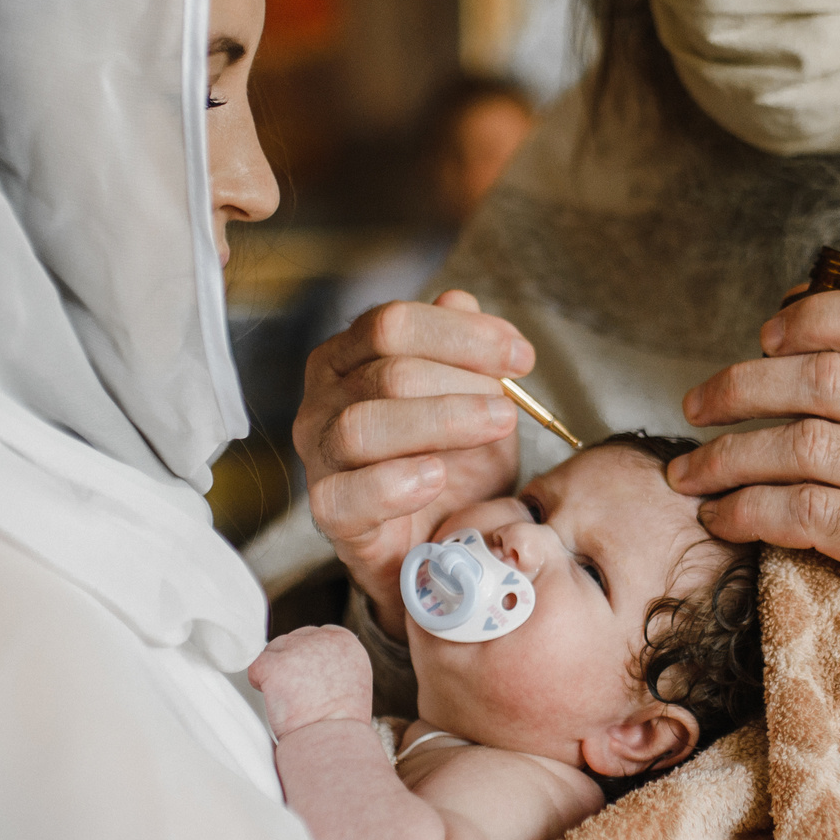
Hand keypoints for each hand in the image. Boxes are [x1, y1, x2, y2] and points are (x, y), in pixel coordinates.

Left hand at [249, 626, 374, 736]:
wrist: (333, 745)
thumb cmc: (340, 725)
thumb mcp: (351, 682)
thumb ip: (332, 663)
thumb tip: (304, 660)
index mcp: (347, 642)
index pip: (312, 636)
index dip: (305, 661)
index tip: (310, 686)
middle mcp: (324, 639)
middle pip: (290, 641)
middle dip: (289, 668)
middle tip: (301, 699)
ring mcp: (299, 649)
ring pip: (272, 652)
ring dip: (276, 676)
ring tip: (293, 703)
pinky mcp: (276, 665)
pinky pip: (255, 668)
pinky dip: (259, 686)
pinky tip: (277, 703)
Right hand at [296, 290, 531, 636]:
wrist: (441, 540)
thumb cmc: (449, 461)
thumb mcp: (470, 397)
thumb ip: (462, 348)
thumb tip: (460, 299)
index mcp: (349, 357)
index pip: (393, 324)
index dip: (463, 335)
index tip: (519, 356)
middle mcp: (323, 399)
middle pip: (386, 373)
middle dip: (461, 382)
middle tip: (510, 405)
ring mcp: (320, 456)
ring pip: (364, 426)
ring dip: (441, 423)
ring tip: (493, 428)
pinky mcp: (330, 511)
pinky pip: (349, 495)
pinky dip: (395, 484)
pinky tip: (436, 478)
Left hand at [671, 287, 839, 666]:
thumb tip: (792, 300)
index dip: (821, 314)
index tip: (763, 336)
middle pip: (829, 380)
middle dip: (743, 388)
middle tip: (695, 408)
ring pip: (807, 446)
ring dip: (729, 458)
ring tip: (691, 474)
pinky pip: (808, 511)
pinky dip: (748, 509)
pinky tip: (721, 516)